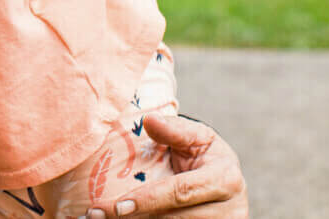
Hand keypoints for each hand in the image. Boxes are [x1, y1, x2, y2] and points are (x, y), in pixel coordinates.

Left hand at [83, 114, 247, 217]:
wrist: (227, 181)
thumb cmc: (207, 155)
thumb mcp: (198, 136)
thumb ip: (175, 130)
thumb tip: (149, 120)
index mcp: (226, 179)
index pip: (181, 192)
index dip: (148, 199)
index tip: (117, 206)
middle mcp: (230, 210)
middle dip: (137, 217)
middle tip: (98, 214)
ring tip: (105, 218)